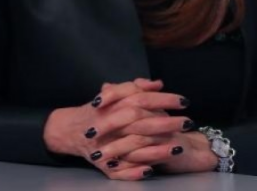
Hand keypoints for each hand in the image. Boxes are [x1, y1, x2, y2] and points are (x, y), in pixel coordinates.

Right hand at [43, 78, 190, 179]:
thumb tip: (158, 84)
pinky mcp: (103, 165)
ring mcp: (106, 146)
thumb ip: (136, 87)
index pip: (142, 100)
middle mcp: (110, 125)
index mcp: (114, 105)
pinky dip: (134, 171)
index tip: (184, 101)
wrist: (69, 130)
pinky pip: (119, 171)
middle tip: (187, 122)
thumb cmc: (98, 110)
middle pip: (140, 122)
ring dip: (156, 149)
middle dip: (166, 123)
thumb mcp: (116, 94)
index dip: (164, 99)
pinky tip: (151, 170)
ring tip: (177, 148)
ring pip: (132, 147)